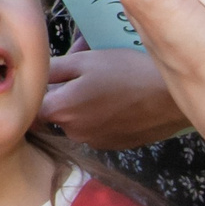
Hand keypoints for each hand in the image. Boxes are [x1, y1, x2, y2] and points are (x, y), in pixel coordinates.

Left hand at [42, 47, 193, 148]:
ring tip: (104, 82)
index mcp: (61, 111)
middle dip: (64, 93)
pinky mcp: (116, 145)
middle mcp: (74, 133)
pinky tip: (118, 98)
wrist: (170, 98)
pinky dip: (101, 114)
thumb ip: (52, 71)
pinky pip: (97, 128)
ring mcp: (96, 142)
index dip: (38, 92)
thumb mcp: (84, 61)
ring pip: (78, 120)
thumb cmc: (125, 73)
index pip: (34, 107)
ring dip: (83, 104)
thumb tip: (35, 76)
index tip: (47, 80)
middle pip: (57, 113)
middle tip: (82, 71)